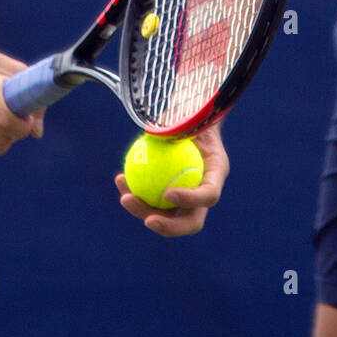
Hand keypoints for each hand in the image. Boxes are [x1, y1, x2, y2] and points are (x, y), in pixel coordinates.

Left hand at [114, 123, 228, 236]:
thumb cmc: (187, 109)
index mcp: (216, 172)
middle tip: (148, 220)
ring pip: (166, 216)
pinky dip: (136, 192)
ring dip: (142, 210)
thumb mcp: (187, 112)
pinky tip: (120, 179)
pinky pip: (150, 200)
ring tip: (125, 196)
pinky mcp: (167, 195)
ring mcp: (185, 196)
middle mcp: (203, 190)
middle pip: (191, 221)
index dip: (191, 199)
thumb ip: (177, 123)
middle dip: (169, 227)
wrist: (184, 114)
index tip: (167, 193)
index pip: (209, 195)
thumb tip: (158, 132)